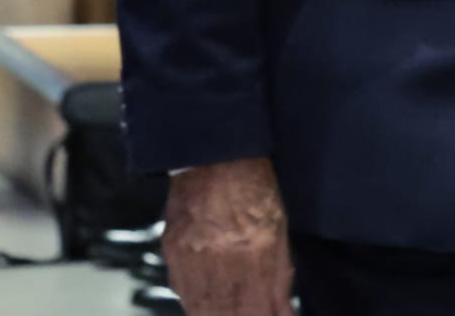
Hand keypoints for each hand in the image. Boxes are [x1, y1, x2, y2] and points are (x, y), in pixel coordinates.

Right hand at [163, 158, 291, 315]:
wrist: (214, 155)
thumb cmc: (255, 185)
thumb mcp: (280, 225)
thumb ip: (280, 270)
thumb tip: (281, 307)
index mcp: (256, 249)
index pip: (263, 306)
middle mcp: (222, 258)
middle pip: (229, 312)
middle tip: (252, 315)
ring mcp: (193, 257)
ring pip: (203, 309)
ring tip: (228, 314)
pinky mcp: (172, 252)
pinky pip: (183, 291)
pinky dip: (196, 305)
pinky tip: (206, 309)